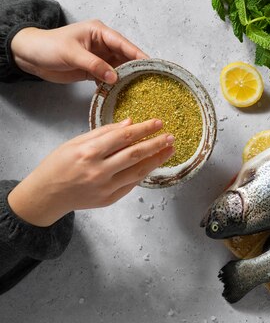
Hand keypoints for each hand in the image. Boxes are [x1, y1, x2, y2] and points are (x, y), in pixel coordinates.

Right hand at [8, 120, 174, 226]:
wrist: (46, 195)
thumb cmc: (58, 165)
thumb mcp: (75, 142)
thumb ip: (103, 133)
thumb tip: (129, 123)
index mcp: (89, 152)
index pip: (124, 137)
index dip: (143, 129)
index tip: (158, 123)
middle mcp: (99, 170)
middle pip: (135, 154)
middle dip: (156, 144)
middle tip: (170, 136)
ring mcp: (105, 186)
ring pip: (138, 171)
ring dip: (157, 160)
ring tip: (169, 150)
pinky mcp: (109, 199)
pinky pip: (131, 184)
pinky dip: (143, 172)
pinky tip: (153, 164)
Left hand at [10, 20, 147, 83]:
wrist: (29, 56)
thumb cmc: (48, 47)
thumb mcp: (72, 54)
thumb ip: (94, 65)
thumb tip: (115, 77)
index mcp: (99, 32)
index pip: (123, 43)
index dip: (138, 54)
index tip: (151, 65)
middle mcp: (102, 44)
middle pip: (125, 56)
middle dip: (135, 68)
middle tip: (149, 81)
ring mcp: (99, 57)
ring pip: (119, 68)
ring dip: (126, 78)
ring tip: (139, 89)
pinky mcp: (94, 69)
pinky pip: (109, 77)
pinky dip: (115, 84)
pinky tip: (122, 92)